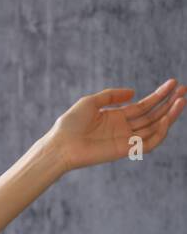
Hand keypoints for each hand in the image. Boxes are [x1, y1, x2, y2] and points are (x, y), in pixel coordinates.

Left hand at [47, 79, 185, 171]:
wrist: (59, 144)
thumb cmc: (69, 124)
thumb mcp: (91, 102)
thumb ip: (112, 95)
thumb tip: (134, 92)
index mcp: (116, 117)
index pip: (144, 106)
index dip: (159, 95)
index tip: (173, 83)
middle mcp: (123, 128)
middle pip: (152, 115)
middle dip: (169, 103)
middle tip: (184, 89)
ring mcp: (125, 140)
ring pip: (154, 128)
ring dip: (169, 115)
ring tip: (182, 100)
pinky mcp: (124, 150)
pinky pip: (148, 143)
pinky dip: (160, 132)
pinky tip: (167, 118)